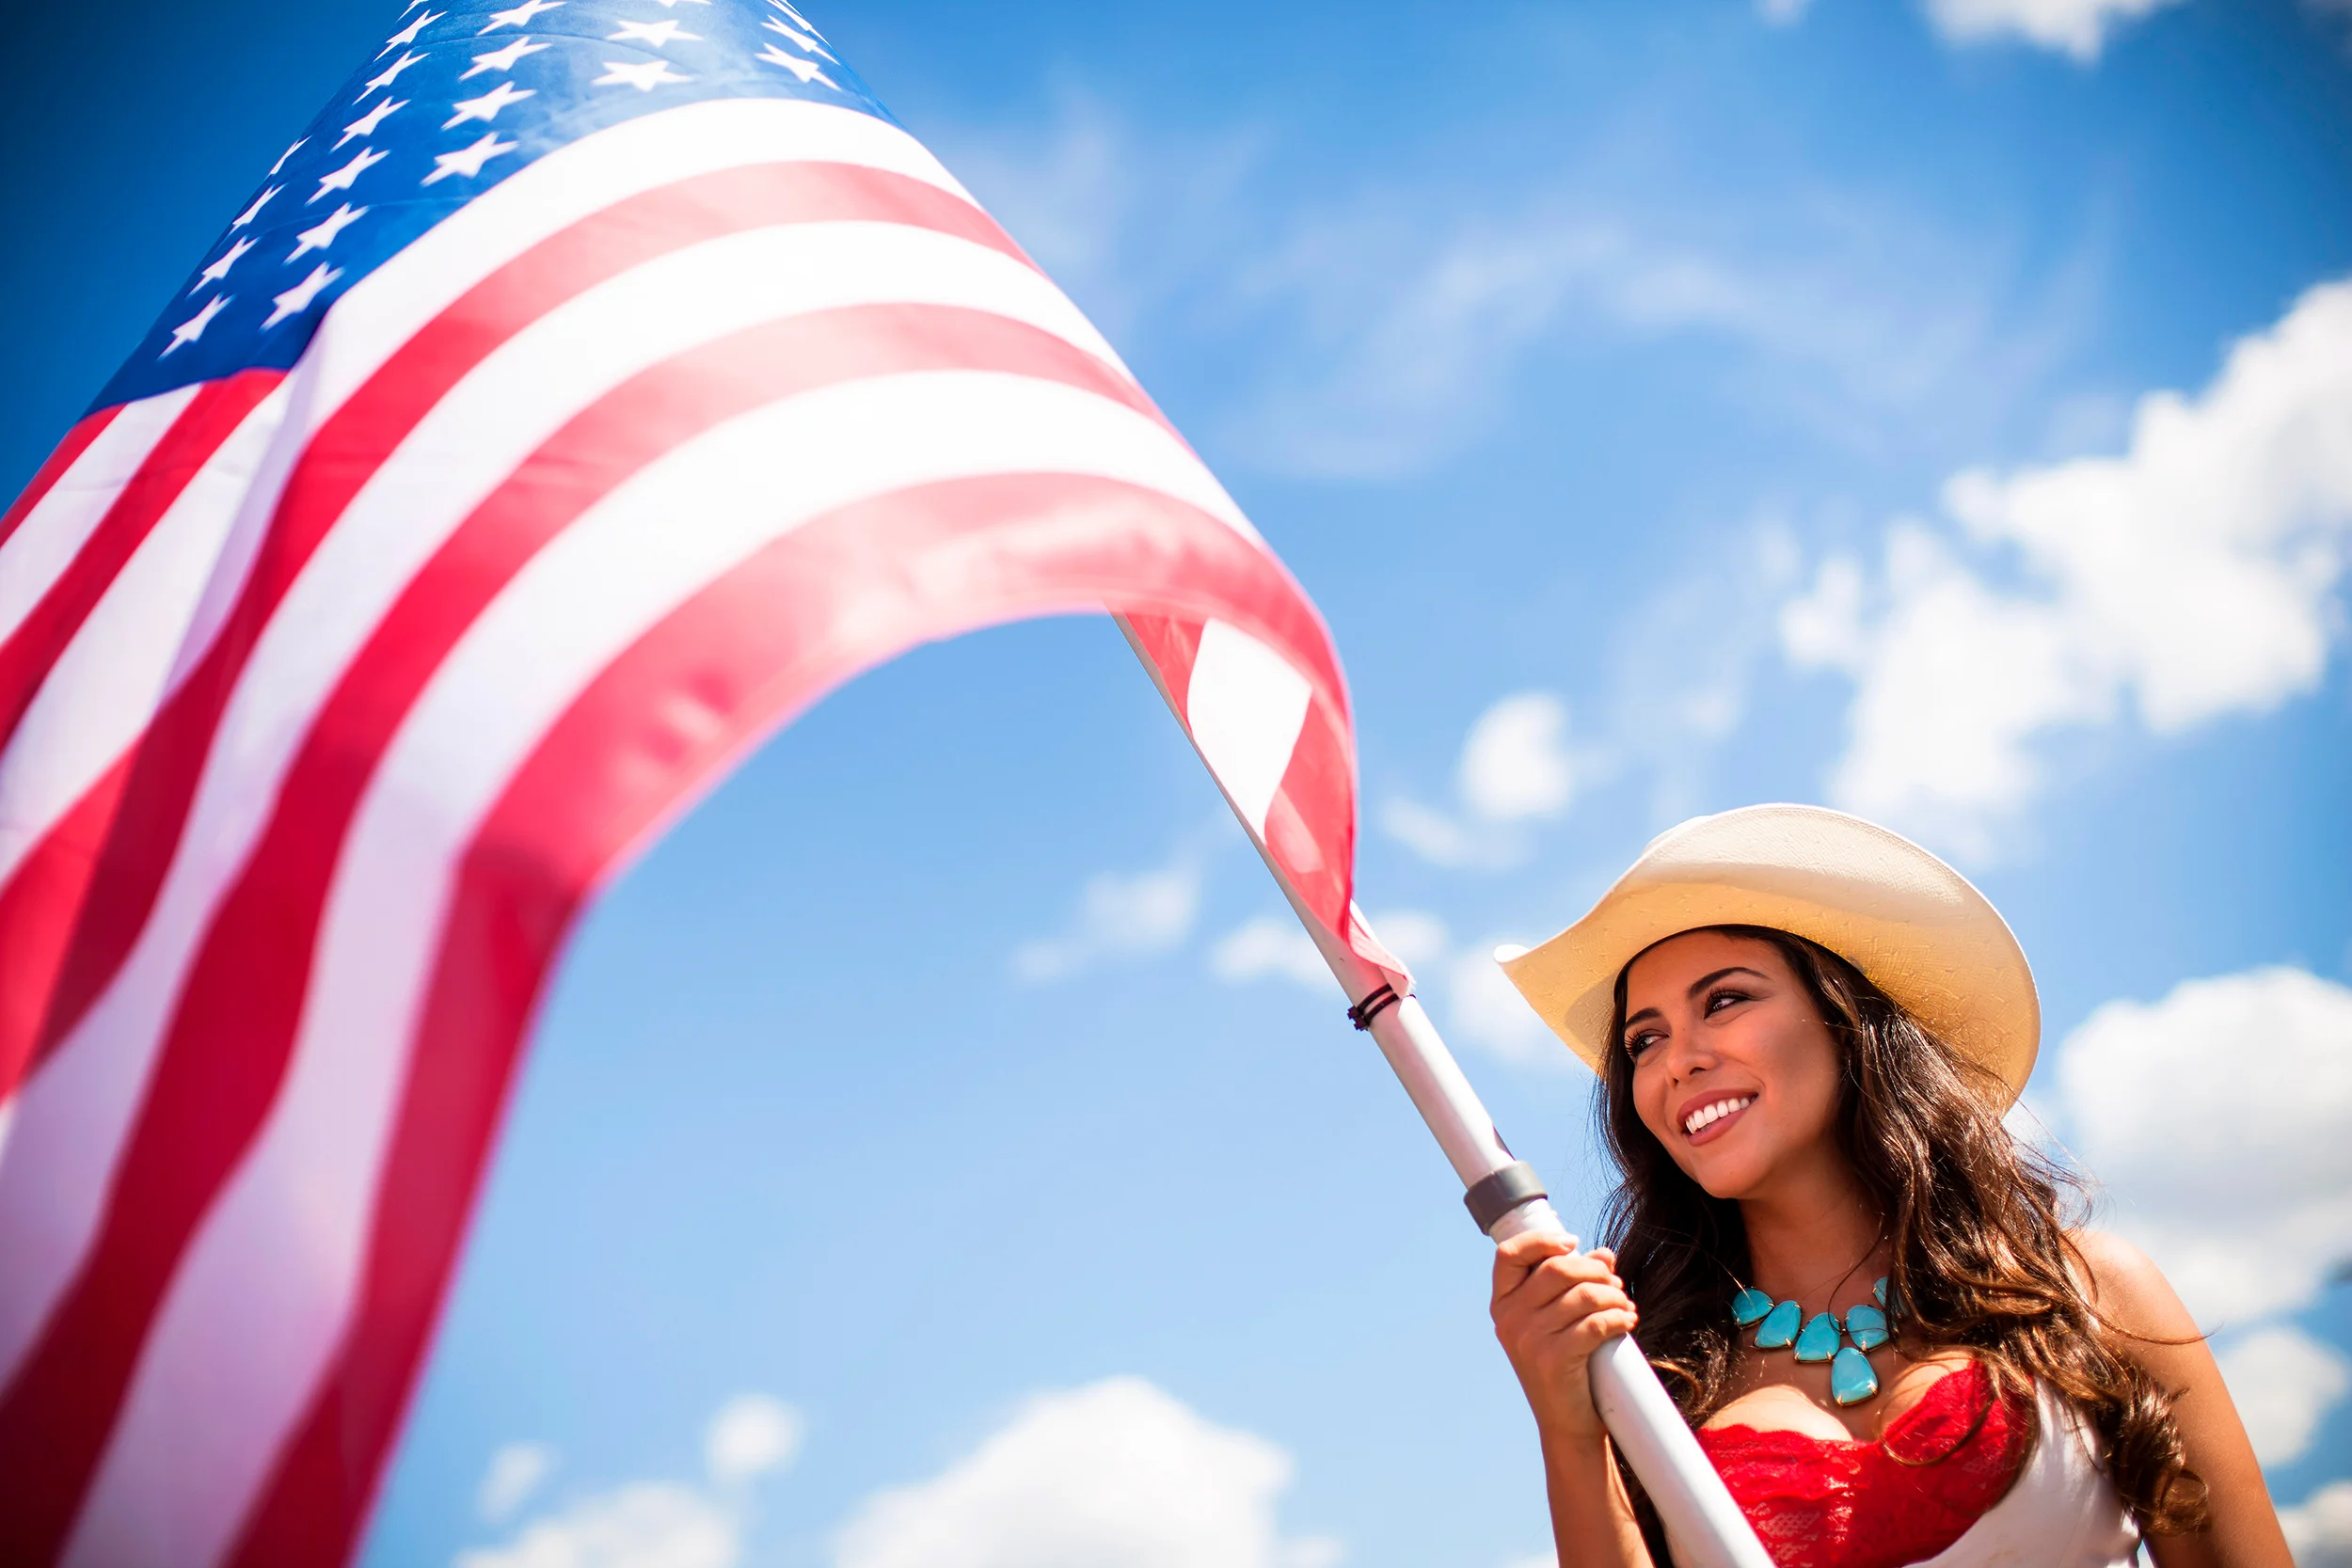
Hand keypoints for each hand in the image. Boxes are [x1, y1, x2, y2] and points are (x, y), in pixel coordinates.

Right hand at [1491, 1233, 1637, 1444]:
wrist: (1567, 1422)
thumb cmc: (1565, 1364)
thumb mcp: (1558, 1320)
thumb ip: (1574, 1284)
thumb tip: (1605, 1254)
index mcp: (1502, 1303)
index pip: (1510, 1254)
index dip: (1541, 1240)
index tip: (1573, 1244)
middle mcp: (1508, 1318)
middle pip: (1557, 1269)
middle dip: (1595, 1271)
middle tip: (1616, 1283)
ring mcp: (1528, 1339)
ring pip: (1583, 1295)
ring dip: (1614, 1296)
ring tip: (1626, 1306)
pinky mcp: (1553, 1360)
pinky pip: (1595, 1323)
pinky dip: (1618, 1318)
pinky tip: (1627, 1321)